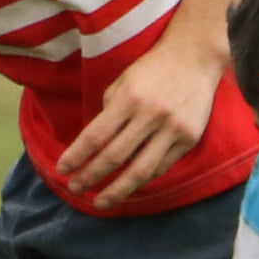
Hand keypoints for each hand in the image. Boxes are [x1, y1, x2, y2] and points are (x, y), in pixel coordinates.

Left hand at [54, 38, 221, 208]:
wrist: (195, 56)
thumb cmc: (153, 68)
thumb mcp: (124, 81)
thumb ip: (110, 111)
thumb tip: (94, 144)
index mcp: (130, 97)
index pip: (96, 135)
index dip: (77, 156)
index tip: (62, 169)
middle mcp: (151, 115)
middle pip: (114, 156)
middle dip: (90, 176)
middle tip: (74, 188)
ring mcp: (173, 128)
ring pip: (140, 170)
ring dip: (116, 190)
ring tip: (100, 201)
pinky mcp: (189, 138)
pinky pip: (161, 167)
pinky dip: (142, 180)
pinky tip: (128, 187)